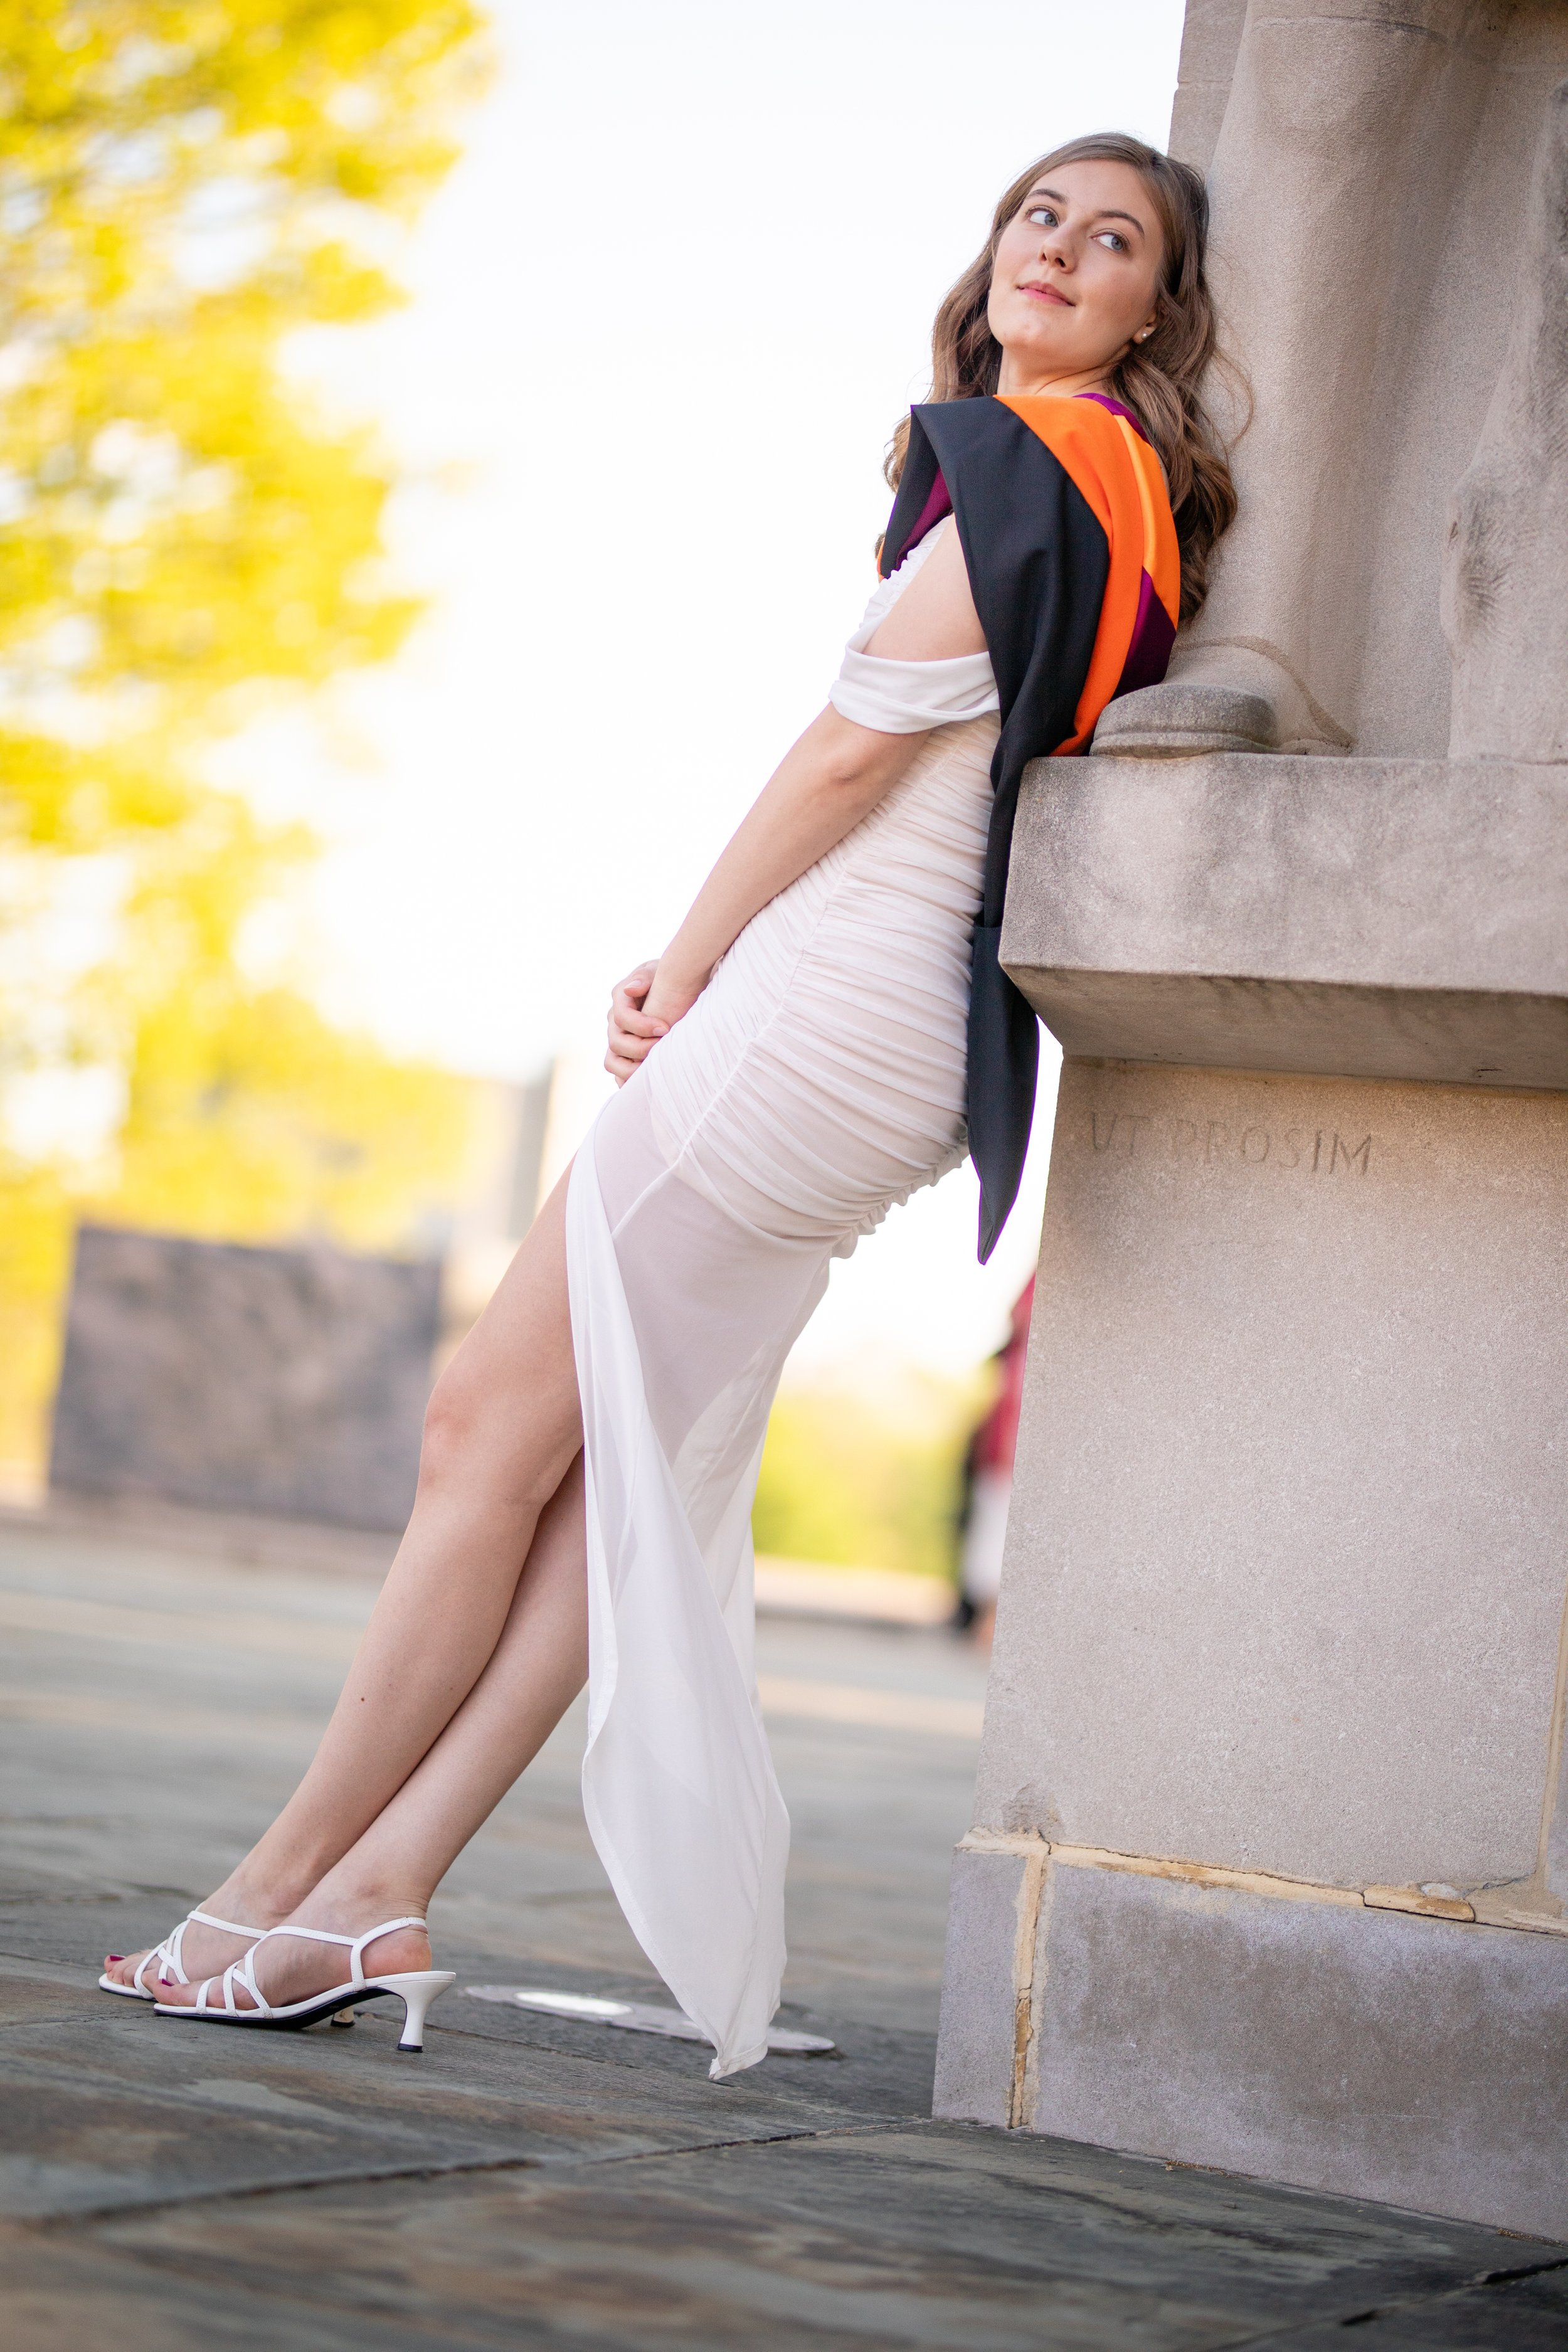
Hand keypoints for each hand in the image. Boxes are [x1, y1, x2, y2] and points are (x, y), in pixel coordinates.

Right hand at [605, 961, 665, 1084]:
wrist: (677, 988)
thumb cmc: (668, 977)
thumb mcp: (657, 970)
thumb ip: (645, 976)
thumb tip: (630, 990)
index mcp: (620, 999)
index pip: (621, 1017)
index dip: (641, 1026)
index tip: (665, 1028)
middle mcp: (615, 1021)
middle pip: (616, 1042)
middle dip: (640, 1048)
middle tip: (663, 1047)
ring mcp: (618, 1038)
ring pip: (612, 1062)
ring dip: (631, 1069)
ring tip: (653, 1068)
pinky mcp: (626, 1054)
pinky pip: (619, 1074)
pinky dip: (628, 1081)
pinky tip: (646, 1082)